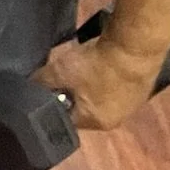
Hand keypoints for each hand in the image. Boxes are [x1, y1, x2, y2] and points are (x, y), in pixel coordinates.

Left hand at [35, 31, 169, 131]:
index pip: (66, 119)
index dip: (52, 104)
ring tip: (81, 67)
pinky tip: (99, 63)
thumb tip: (28, 86)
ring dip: (89, 84)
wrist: (136, 46)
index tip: (45, 89)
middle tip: (61, 76)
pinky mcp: (141, 88)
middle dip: (70, 93)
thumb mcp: (60, 72)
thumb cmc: (96, 66)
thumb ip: (42, 82)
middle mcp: (116, 119)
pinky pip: (114, 86)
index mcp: (97, 122)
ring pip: (99, 96)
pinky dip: (105, 77)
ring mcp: (132, 105)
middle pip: (83, 108)